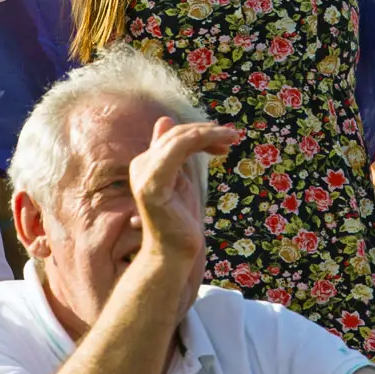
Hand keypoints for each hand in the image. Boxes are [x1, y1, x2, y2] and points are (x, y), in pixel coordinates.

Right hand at [129, 117, 235, 265]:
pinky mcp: (153, 184)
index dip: (200, 133)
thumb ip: (175, 154)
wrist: (173, 253)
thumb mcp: (181, 181)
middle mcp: (140, 165)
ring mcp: (144, 174)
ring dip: (209, 133)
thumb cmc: (180, 221)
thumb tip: (163, 120)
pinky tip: (220, 146)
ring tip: (233, 136)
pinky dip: (201, 140)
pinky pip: (177, 149)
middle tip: (234, 135)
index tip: (226, 140)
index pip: (173, 136)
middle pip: (177, 134)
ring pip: (180, 138)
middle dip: (207, 131)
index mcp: (145, 164)